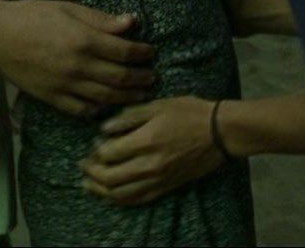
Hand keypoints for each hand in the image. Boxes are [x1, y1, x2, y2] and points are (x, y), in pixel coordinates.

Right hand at [0, 0, 155, 117]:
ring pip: (106, 97)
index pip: (126, 52)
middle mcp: (79, 66)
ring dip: (128, 97)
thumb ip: (101, 20)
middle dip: (142, 78)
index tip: (151, 52)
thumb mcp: (70, 8)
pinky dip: (99, 110)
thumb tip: (131, 22)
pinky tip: (107, 106)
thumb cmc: (34, 15)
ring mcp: (66, 85)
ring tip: (140, 95)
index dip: (144, 53)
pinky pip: (82, 110)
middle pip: (121, 78)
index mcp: (85, 40)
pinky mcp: (53, 98)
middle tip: (153, 78)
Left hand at [81, 97, 223, 205]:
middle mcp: (149, 164)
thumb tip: (104, 129)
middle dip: (91, 173)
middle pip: (109, 178)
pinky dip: (120, 199)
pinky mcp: (166, 187)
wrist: (220, 132)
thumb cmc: (190, 113)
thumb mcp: (158, 105)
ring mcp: (158, 179)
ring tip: (90, 184)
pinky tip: (111, 194)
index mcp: (146, 141)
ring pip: (120, 194)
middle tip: (84, 166)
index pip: (108, 154)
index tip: (92, 147)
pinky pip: (137, 199)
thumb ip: (129, 117)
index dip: (95, 152)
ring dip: (100, 190)